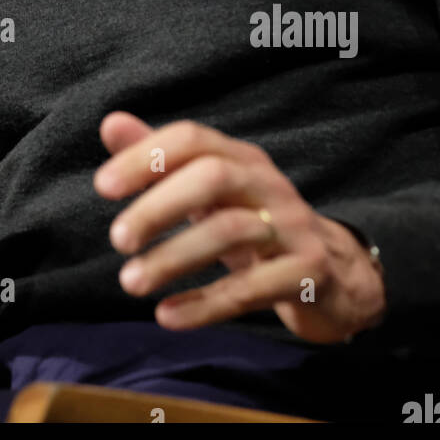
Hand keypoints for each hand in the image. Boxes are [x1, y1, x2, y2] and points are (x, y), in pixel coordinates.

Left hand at [93, 113, 386, 343]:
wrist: (336, 275)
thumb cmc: (256, 224)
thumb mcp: (209, 191)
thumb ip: (160, 158)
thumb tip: (110, 123)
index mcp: (241, 157)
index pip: (192, 139)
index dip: (146, 157)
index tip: (103, 186)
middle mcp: (269, 184)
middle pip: (213, 177)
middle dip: (159, 206)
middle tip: (117, 239)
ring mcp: (292, 228)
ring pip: (231, 232)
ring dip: (173, 258)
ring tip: (130, 282)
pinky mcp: (308, 274)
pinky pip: (253, 288)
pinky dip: (205, 304)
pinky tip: (166, 316)